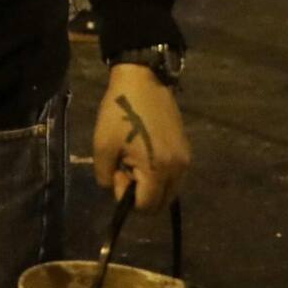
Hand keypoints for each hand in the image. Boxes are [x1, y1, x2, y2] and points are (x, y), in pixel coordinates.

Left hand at [92, 65, 190, 213]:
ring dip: (151, 185)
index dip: (127, 196)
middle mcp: (178, 169)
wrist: (142, 80)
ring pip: (169, 191)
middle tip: (126, 168)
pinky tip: (146, 152)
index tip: (118, 171)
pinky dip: (160, 174)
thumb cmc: (119, 112)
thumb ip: (105, 177)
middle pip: (161, 203)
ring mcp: (185, 159)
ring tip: (136, 159)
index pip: (146, 207)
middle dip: (142, 194)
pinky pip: (174, 176)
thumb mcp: (101, 146)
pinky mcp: (186, 149)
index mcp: (158, 170)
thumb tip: (116, 188)